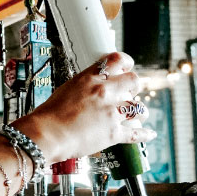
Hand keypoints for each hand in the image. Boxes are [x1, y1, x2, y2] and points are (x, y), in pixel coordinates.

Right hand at [11, 51, 154, 161]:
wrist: (47, 135)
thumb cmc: (50, 115)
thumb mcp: (67, 89)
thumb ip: (85, 86)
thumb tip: (95, 86)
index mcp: (90, 78)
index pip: (117, 60)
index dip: (126, 63)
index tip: (127, 67)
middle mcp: (104, 92)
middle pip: (134, 81)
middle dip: (134, 86)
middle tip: (131, 92)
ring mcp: (110, 113)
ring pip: (138, 107)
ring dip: (140, 110)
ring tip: (139, 113)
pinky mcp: (113, 133)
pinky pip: (135, 133)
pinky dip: (144, 134)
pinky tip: (149, 133)